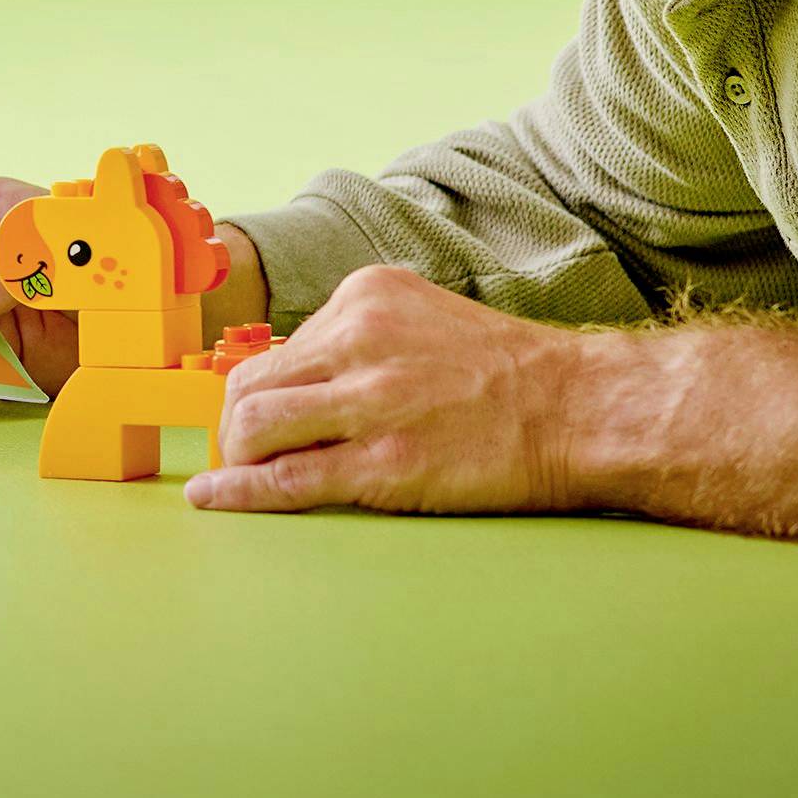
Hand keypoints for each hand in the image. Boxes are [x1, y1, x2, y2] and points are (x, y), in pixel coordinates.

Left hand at [189, 264, 584, 517]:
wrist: (583, 410)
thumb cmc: (510, 372)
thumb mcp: (422, 318)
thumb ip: (360, 338)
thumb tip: (299, 376)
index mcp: (364, 298)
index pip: (278, 347)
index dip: (263, 389)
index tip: (258, 416)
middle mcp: (358, 338)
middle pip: (247, 382)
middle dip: (233, 423)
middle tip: (243, 452)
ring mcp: (370, 403)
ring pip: (253, 426)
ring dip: (238, 457)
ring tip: (247, 476)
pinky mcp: (385, 464)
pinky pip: (286, 480)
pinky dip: (238, 492)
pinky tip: (213, 499)